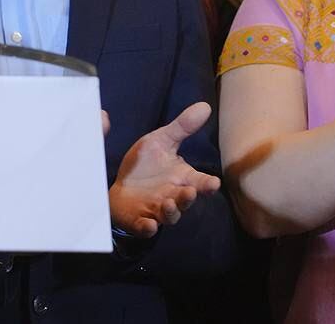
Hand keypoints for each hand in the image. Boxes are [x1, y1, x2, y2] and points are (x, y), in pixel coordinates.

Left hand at [108, 102, 220, 237]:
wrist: (121, 187)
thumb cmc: (146, 166)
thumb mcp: (161, 141)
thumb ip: (182, 127)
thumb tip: (205, 106)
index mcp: (182, 178)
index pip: (200, 182)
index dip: (208, 184)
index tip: (213, 183)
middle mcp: (174, 196)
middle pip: (186, 201)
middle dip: (188, 198)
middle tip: (189, 191)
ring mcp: (158, 210)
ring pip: (170, 215)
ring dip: (171, 211)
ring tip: (167, 203)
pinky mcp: (141, 220)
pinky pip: (147, 228)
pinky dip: (148, 228)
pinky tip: (149, 224)